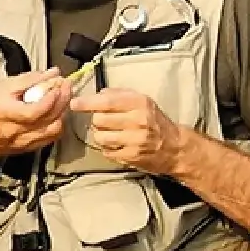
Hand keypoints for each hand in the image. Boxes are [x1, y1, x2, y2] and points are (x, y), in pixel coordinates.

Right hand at [0, 68, 72, 158]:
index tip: (57, 85)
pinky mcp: (31, 146)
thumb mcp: (2, 87)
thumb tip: (50, 74)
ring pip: (54, 129)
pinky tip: (58, 112)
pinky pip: (52, 137)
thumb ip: (28, 80)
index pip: (33, 111)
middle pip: (48, 119)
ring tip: (63, 97)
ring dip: (63, 111)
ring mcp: (25, 141)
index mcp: (5, 114)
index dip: (50, 98)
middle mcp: (16, 131)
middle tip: (65, 85)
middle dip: (62, 99)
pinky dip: (59, 122)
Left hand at [69, 86, 184, 172]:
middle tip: (103, 121)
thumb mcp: (143, 101)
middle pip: (99, 120)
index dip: (88, 103)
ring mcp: (134, 141)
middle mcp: (138, 121)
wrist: (174, 147)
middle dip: (96, 120)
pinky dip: (107, 147)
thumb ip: (120, 95)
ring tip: (109, 133)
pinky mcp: (131, 157)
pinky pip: (106, 151)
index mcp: (140, 103)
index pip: (108, 102)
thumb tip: (98, 94)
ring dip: (100, 135)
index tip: (74, 103)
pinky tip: (116, 144)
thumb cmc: (155, 121)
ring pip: (100, 137)